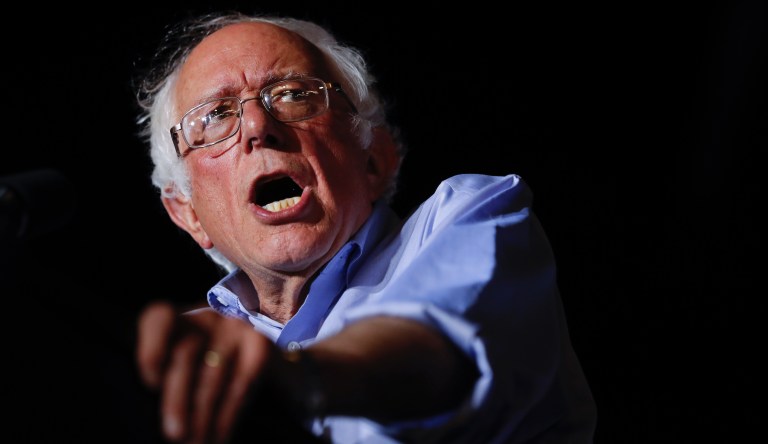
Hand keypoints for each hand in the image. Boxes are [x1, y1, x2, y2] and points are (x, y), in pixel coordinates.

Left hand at [135, 301, 277, 442]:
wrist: (265, 353)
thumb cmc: (209, 365)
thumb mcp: (185, 364)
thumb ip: (170, 376)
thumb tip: (170, 424)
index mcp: (178, 320)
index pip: (158, 318)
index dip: (151, 350)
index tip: (153, 384)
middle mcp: (206, 317)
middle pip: (185, 354)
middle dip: (177, 399)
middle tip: (175, 435)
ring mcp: (236, 328)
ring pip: (212, 374)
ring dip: (202, 415)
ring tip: (197, 442)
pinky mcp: (260, 346)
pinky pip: (240, 384)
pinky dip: (227, 415)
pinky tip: (220, 435)